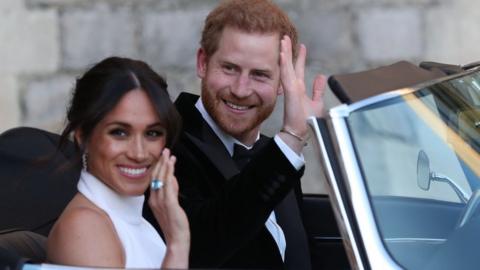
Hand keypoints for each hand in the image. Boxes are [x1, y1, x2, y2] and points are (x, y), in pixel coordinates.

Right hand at [148, 148, 189, 268]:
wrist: (176, 238)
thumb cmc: (173, 223)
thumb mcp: (170, 204)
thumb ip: (171, 191)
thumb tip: (173, 178)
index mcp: (153, 199)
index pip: (154, 179)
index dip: (158, 167)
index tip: (162, 157)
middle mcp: (154, 199)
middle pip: (156, 177)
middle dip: (161, 162)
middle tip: (165, 150)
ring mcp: (161, 201)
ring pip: (161, 179)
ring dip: (165, 165)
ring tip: (168, 154)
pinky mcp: (169, 204)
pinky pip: (168, 186)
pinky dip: (169, 174)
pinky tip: (171, 166)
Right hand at [279, 35, 325, 152]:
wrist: (300, 132)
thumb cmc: (307, 121)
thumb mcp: (316, 102)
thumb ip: (318, 89)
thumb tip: (321, 76)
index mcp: (299, 89)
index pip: (298, 69)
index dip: (299, 57)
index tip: (300, 46)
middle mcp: (294, 87)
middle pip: (290, 65)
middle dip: (288, 51)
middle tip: (286, 37)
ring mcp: (291, 89)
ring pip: (286, 67)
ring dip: (285, 53)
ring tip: (283, 40)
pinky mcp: (291, 92)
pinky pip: (286, 75)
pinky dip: (284, 64)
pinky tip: (282, 54)